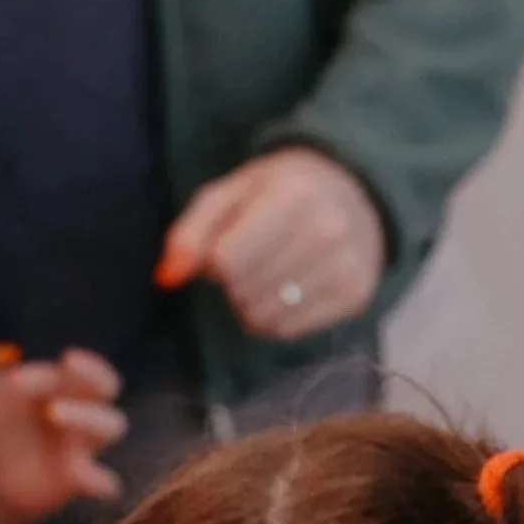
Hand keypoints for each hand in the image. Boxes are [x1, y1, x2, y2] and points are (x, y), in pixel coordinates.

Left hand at [0, 350, 126, 523]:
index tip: (13, 378)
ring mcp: (83, 444)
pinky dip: (104, 481)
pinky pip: (104, 480)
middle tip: (68, 362)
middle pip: (107, 386)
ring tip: (55, 413)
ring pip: (112, 425)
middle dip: (93, 372)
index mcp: (60, 387)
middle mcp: (81, 411)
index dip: (44, 371)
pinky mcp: (79, 478)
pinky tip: (94, 483)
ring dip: (89, 416)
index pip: (68, 370)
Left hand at [158, 150, 386, 340]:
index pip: (226, 262)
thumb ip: (189, 233)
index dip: (213, 263)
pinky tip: (285, 294)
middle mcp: (328, 230)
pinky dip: (274, 319)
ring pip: (264, 317)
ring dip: (249, 306)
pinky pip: (289, 331)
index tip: (227, 249)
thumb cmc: (278, 192)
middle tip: (249, 263)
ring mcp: (347, 266)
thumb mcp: (228, 195)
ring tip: (264, 279)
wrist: (354, 196)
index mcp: (293, 195)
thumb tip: (166, 280)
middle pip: (243, 291)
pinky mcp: (356, 296)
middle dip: (232, 285)